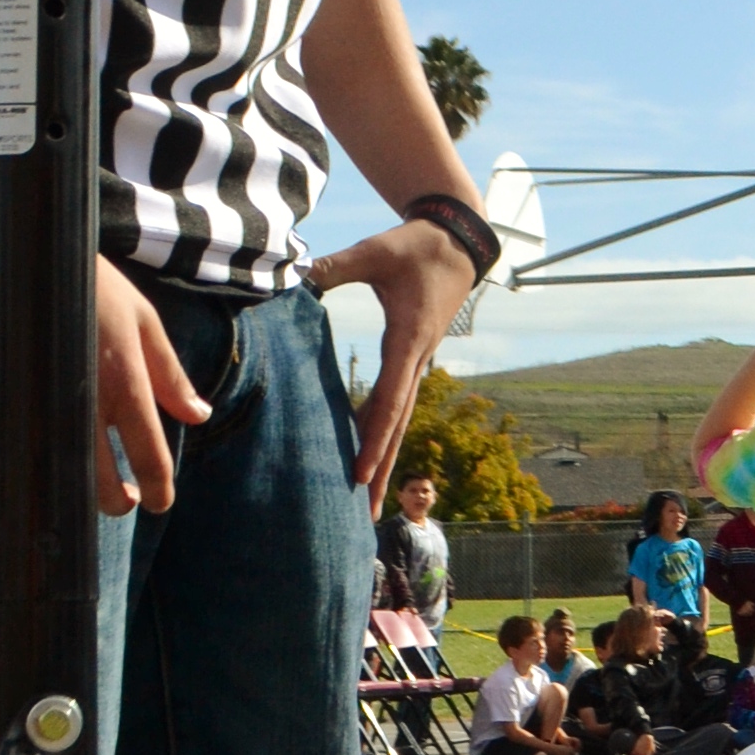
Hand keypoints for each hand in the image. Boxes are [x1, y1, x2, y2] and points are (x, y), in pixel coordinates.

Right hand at [0, 263, 212, 514]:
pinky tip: (54, 459)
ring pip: (61, 472)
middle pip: (99, 479)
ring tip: (94, 489)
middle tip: (126, 501)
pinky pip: (26, 446)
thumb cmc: (92, 285)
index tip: (160, 502)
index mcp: (124, 382)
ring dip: (79, 490)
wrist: (23, 256)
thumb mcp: (143, 320)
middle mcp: (84, 401)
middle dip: (115, 501)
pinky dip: (42, 460)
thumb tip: (200, 415)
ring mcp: (41, 404)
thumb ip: (171, 374)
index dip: (159, 485)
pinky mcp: (4, 401)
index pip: (148, 452)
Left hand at [305, 218, 481, 505]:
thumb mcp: (375, 251)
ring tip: (370, 499)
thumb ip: (335, 266)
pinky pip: (397, 402)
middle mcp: (416, 360)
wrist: (457, 241)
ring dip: (384, 458)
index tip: (359, 475)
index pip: (389, 401)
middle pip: (398, 425)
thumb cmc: (416, 246)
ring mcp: (416, 361)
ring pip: (399, 419)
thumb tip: (296, 277)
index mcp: (408, 340)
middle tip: (370, 513)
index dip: (372, 440)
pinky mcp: (412, 357)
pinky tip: (365, 450)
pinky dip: (382, 431)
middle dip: (383, 470)